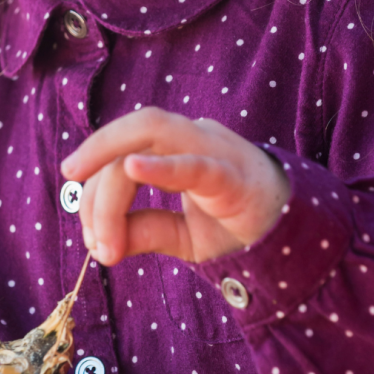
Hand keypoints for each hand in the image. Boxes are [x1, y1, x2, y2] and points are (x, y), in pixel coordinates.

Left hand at [60, 108, 290, 266]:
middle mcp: (194, 137)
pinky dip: (162, 165)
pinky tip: (134, 167)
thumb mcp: (182, 236)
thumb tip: (102, 245)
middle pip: (134, 128)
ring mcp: (216, 149)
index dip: (95, 191)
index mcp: (179, 147)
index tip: (92, 243)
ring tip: (89, 200)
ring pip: (153, 130)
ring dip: (111, 162)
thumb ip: (145, 232)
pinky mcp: (235, 177)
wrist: (297, 239)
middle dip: (94, 155)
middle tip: (76, 201)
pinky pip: (195, 164)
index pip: (124, 151)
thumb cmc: (239, 227)